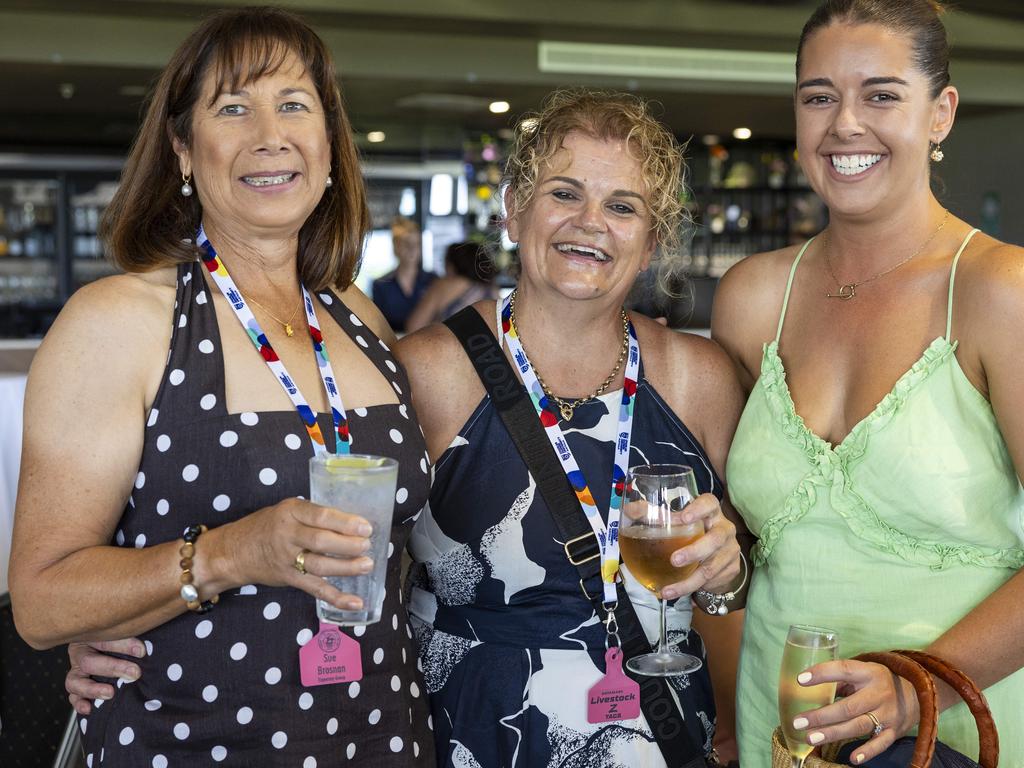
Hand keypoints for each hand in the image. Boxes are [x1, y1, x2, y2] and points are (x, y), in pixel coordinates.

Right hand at [67, 638, 144, 714]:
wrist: (107, 648)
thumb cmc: (118, 638)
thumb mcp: (122, 634)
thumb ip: (130, 638)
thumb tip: (143, 649)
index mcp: (91, 636)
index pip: (104, 640)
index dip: (123, 646)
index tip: (141, 651)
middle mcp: (80, 653)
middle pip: (89, 662)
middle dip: (113, 668)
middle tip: (134, 673)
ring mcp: (76, 672)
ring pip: (74, 682)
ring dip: (93, 689)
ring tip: (110, 693)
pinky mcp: (76, 687)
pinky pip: (73, 697)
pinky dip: (79, 704)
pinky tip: (89, 709)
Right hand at [213, 497, 376, 614]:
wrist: (233, 551)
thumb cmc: (268, 526)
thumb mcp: (288, 511)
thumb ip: (313, 516)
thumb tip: (352, 523)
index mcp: (291, 511)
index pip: (321, 516)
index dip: (345, 522)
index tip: (366, 527)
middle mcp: (288, 534)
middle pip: (322, 541)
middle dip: (348, 545)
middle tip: (367, 546)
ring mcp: (287, 558)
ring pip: (320, 565)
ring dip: (346, 567)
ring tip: (366, 566)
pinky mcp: (289, 578)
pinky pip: (315, 588)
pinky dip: (336, 597)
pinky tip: (355, 602)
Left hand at [659, 493, 740, 598]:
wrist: (718, 555)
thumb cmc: (694, 532)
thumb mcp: (676, 522)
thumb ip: (653, 514)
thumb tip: (630, 510)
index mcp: (710, 513)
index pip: (709, 503)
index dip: (698, 509)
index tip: (684, 518)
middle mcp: (724, 529)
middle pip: (715, 538)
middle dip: (694, 551)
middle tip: (674, 560)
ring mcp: (730, 550)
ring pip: (711, 567)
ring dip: (689, 581)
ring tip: (668, 590)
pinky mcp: (731, 568)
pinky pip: (712, 581)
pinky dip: (694, 588)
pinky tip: (679, 591)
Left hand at [789, 659, 920, 763]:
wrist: (917, 693)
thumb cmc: (879, 681)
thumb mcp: (863, 672)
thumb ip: (840, 681)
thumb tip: (812, 690)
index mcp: (868, 673)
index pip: (843, 670)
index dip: (822, 674)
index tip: (800, 679)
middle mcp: (879, 693)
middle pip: (848, 707)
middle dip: (821, 716)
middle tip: (799, 722)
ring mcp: (888, 714)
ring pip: (859, 726)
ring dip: (834, 733)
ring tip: (811, 738)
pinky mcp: (895, 731)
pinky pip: (880, 744)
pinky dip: (867, 751)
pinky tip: (852, 758)